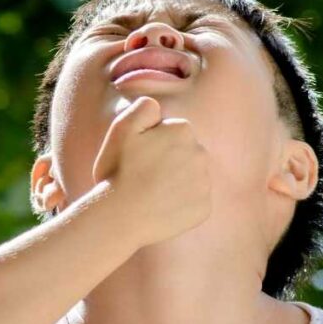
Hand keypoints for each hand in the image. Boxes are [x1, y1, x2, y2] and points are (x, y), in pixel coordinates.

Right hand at [90, 96, 211, 247]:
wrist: (121, 216)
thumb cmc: (118, 171)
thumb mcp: (121, 128)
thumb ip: (144, 107)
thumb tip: (158, 107)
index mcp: (182, 130)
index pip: (173, 131)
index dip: (153, 142)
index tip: (139, 156)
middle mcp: (201, 153)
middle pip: (185, 153)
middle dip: (168, 161)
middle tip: (143, 175)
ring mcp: (204, 183)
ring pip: (191, 177)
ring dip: (175, 182)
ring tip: (150, 192)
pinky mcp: (204, 208)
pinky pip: (194, 201)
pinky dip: (180, 204)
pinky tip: (160, 207)